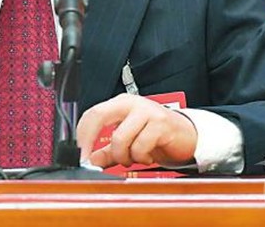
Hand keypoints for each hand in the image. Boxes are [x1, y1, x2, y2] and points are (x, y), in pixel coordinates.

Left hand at [76, 93, 197, 167]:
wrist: (186, 136)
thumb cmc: (155, 135)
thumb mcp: (128, 142)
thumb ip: (107, 151)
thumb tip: (89, 161)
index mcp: (119, 104)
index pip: (92, 113)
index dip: (82, 135)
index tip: (79, 156)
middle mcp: (131, 103)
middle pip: (99, 116)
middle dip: (90, 141)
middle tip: (91, 162)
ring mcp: (146, 111)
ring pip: (120, 139)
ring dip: (125, 157)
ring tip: (135, 157)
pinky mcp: (160, 123)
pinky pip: (140, 147)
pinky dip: (142, 158)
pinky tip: (148, 156)